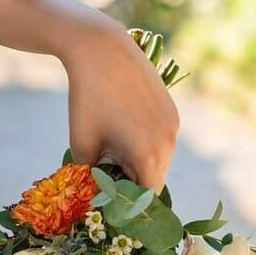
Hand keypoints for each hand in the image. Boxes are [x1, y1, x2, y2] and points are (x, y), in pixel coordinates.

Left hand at [63, 25, 179, 188]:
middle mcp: (168, 142)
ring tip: (113, 151)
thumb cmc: (87, 99)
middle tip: (107, 180)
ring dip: (140, 164)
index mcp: (148, 154)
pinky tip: (123, 131)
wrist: (102, 50)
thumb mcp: (82, 144)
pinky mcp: (172, 110)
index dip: (128, 205)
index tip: (109, 204)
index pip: (146, 197)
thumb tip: (95, 193)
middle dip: (133, 184)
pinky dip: (146, 145)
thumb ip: (91, 176)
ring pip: (160, 159)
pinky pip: (162, 139)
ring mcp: (173, 124)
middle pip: (155, 179)